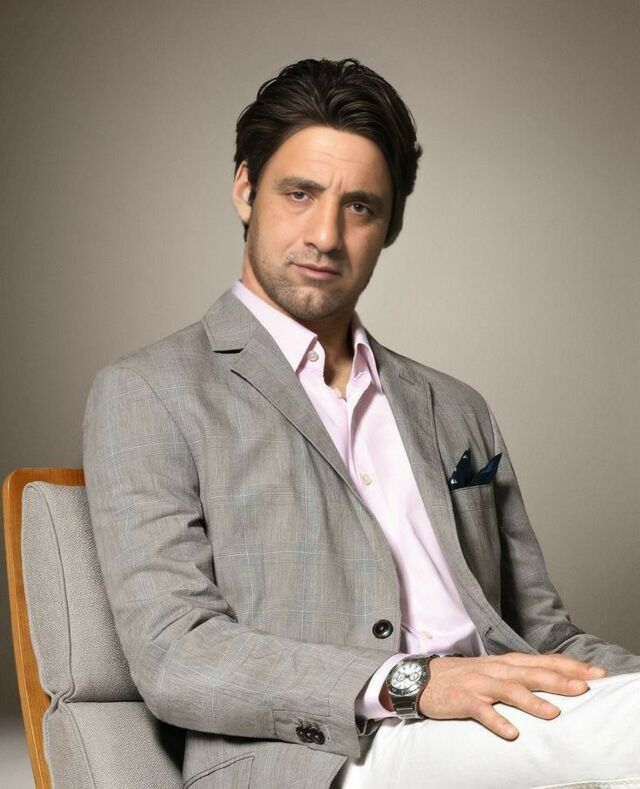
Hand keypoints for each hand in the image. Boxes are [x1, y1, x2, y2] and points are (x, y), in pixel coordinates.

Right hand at [417, 652, 606, 739]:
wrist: (421, 678)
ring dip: (532, 701)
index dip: (569, 665)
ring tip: (554, 713)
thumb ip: (519, 674)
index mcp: (505, 662)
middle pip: (531, 672)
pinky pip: (481, 711)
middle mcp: (495, 669)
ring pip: (509, 690)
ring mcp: (479, 684)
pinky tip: (511, 732)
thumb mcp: (493, 670)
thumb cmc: (462, 677)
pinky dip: (496, 721)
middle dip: (559, 679)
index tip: (596, 672)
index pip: (543, 660)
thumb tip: (552, 679)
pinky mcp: (463, 700)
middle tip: (584, 688)